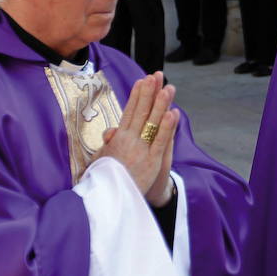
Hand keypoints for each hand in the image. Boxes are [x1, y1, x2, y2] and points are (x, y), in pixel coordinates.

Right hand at [97, 72, 179, 204]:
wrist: (107, 201)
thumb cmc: (106, 180)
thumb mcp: (103, 158)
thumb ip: (110, 143)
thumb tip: (112, 131)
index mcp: (118, 139)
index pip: (130, 111)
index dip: (137, 95)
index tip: (143, 80)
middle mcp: (129, 140)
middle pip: (141, 111)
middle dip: (149, 92)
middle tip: (156, 75)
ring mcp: (141, 149)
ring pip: (153, 122)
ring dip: (161, 104)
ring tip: (168, 87)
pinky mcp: (152, 161)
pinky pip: (160, 141)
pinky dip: (167, 127)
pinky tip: (173, 113)